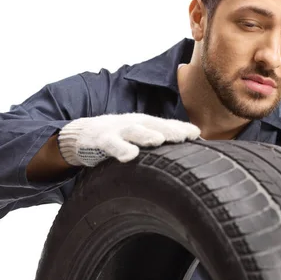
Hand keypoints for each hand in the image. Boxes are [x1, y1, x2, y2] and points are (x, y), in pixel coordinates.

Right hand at [57, 113, 200, 166]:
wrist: (82, 133)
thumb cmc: (118, 136)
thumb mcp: (139, 136)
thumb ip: (159, 141)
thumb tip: (189, 151)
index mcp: (145, 124)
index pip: (166, 125)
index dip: (181, 128)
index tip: (197, 135)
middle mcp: (133, 124)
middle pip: (154, 125)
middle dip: (169, 130)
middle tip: (185, 137)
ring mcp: (117, 131)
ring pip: (133, 131)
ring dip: (146, 135)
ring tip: (158, 140)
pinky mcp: (101, 140)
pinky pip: (111, 144)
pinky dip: (120, 148)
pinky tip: (130, 155)